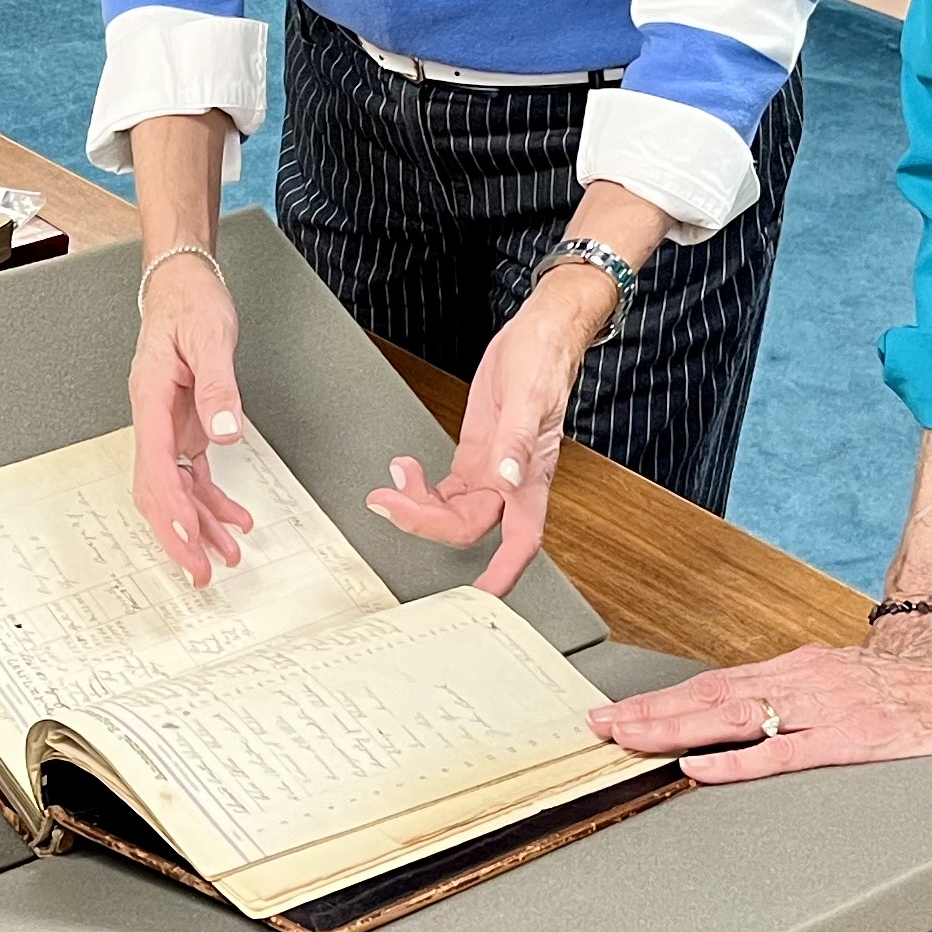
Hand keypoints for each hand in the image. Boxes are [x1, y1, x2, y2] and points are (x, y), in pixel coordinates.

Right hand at [128, 250, 251, 579]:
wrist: (184, 285)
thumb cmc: (190, 305)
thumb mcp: (211, 339)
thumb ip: (218, 387)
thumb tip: (226, 431)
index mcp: (150, 400)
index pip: (156, 466)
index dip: (170, 508)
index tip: (187, 538)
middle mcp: (153, 420)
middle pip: (157, 491)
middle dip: (177, 534)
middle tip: (199, 571)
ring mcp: (167, 427)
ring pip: (174, 490)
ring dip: (198, 526)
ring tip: (225, 557)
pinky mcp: (184, 427)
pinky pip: (192, 475)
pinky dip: (211, 501)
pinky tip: (234, 520)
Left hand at [365, 276, 595, 593]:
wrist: (540, 332)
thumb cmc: (544, 361)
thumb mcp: (527, 397)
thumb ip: (515, 442)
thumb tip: (506, 480)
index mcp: (529, 477)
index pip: (519, 541)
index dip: (501, 575)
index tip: (477, 598)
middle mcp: (510, 482)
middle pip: (466, 526)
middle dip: (424, 521)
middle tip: (387, 503)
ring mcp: (492, 470)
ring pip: (452, 511)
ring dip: (416, 506)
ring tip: (391, 483)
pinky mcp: (477, 454)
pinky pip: (447, 489)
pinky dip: (420, 487)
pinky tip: (404, 469)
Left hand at [588, 638, 931, 781]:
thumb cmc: (913, 692)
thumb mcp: (843, 681)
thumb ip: (795, 699)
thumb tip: (746, 716)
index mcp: (798, 670)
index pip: (714, 684)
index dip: (662, 699)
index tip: (619, 712)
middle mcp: (800, 683)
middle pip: (708, 697)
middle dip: (649, 712)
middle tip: (599, 726)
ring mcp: (821, 711)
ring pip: (731, 719)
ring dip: (674, 730)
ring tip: (628, 740)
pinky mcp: (847, 742)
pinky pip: (781, 755)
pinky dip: (736, 762)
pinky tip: (701, 768)